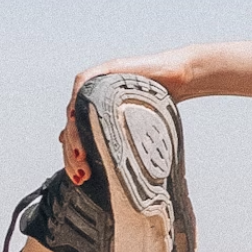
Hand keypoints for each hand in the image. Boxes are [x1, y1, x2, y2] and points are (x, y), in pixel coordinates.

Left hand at [58, 50, 191, 183]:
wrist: (179, 80)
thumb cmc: (161, 108)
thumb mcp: (136, 132)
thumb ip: (116, 144)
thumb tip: (100, 167)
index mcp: (96, 116)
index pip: (76, 139)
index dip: (73, 160)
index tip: (79, 180)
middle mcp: (92, 101)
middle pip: (71, 128)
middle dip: (72, 153)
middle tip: (81, 174)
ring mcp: (97, 85)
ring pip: (73, 110)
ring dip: (73, 134)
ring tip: (80, 155)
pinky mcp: (106, 71)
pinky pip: (83, 83)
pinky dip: (76, 100)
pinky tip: (75, 119)